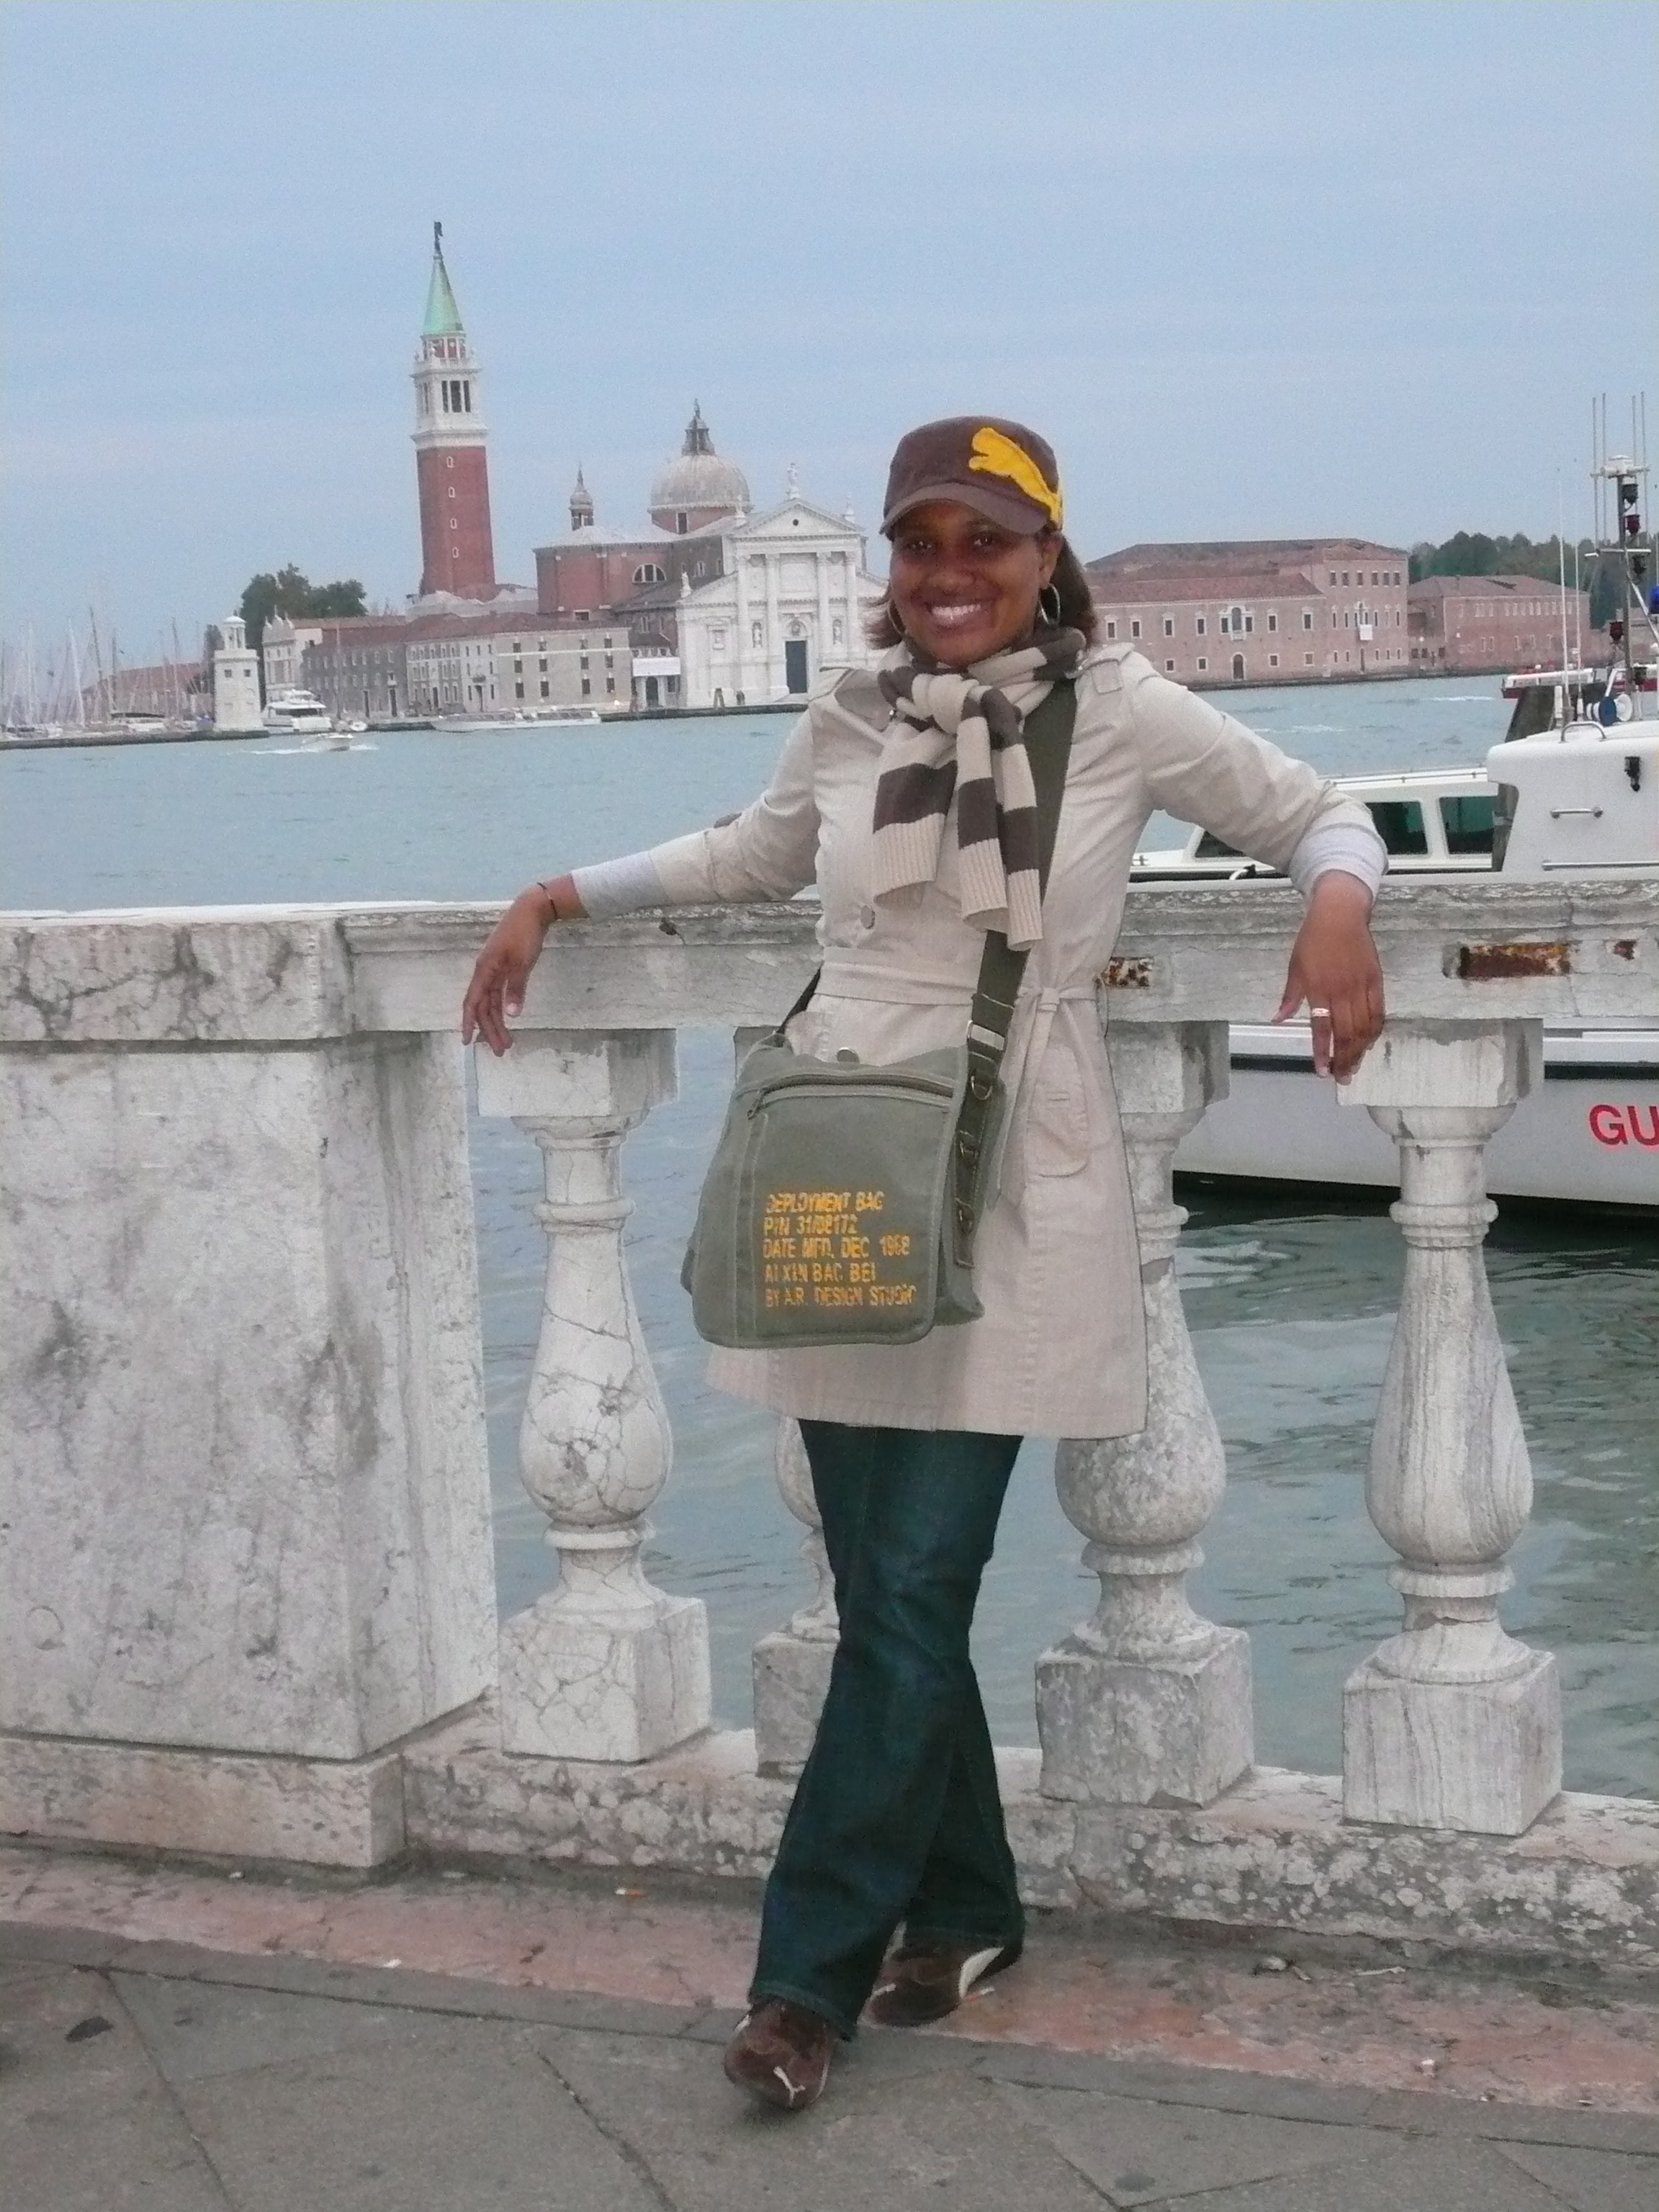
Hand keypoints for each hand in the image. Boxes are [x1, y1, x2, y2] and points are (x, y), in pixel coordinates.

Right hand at [461, 878, 579, 1054]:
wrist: (532, 910)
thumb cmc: (525, 934)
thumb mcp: (522, 962)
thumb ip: (516, 988)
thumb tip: (510, 1015)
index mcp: (485, 970)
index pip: (473, 1002)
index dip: (469, 1023)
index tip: (467, 1042)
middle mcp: (485, 971)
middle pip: (483, 1006)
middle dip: (489, 1030)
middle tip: (501, 1052)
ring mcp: (494, 969)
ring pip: (491, 1001)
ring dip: (497, 1022)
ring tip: (508, 1042)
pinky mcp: (505, 966)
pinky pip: (498, 992)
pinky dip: (502, 1007)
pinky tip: (507, 1018)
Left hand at [1273, 871, 1383, 1081]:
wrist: (1340, 914)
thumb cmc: (1312, 941)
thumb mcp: (1295, 968)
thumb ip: (1291, 997)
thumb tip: (1278, 1019)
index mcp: (1319, 989)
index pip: (1322, 1029)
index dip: (1323, 1053)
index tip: (1321, 1072)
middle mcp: (1342, 991)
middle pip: (1347, 1033)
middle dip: (1344, 1059)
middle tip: (1341, 1077)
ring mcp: (1362, 986)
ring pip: (1365, 1027)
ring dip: (1360, 1050)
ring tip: (1354, 1066)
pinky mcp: (1376, 980)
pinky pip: (1378, 1012)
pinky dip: (1375, 1031)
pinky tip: (1369, 1043)